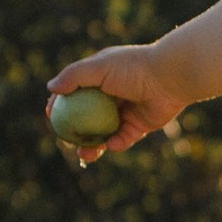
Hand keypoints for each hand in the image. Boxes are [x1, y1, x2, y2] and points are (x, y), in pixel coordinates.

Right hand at [44, 41, 193, 160]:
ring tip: (84, 154)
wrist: (171, 77)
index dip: (60, 105)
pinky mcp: (139, 125)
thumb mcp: (100, 67)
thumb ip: (74, 76)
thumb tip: (50, 88)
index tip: (51, 118)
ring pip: (103, 133)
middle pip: (86, 117)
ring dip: (92, 145)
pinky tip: (111, 145)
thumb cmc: (133, 68)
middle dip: (75, 132)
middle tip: (67, 141)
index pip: (73, 93)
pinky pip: (123, 139)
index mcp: (100, 77)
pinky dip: (116, 143)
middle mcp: (111, 95)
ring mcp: (125, 111)